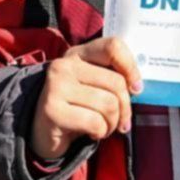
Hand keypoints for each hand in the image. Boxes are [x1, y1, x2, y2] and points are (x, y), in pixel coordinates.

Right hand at [30, 37, 142, 158]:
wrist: (42, 129)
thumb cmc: (77, 105)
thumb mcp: (93, 84)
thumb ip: (113, 77)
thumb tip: (137, 87)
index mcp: (79, 53)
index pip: (113, 47)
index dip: (131, 67)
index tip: (136, 88)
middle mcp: (65, 65)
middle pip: (116, 83)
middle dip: (125, 108)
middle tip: (120, 120)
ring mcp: (56, 86)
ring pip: (108, 104)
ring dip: (112, 123)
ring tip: (103, 126)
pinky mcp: (52, 110)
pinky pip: (95, 122)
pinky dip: (100, 132)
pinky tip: (91, 132)